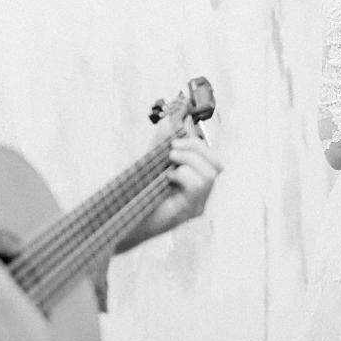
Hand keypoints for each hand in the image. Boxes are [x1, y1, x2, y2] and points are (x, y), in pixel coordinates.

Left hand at [116, 131, 222, 250]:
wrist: (124, 220)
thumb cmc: (138, 194)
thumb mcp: (152, 163)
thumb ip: (161, 143)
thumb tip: (168, 121)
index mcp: (195, 182)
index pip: (213, 160)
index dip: (198, 145)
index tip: (175, 140)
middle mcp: (201, 195)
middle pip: (216, 165)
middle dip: (195, 149)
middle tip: (173, 149)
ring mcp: (197, 205)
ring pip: (210, 175)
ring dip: (189, 160)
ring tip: (170, 162)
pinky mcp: (188, 212)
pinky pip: (198, 187)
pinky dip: (183, 175)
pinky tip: (168, 177)